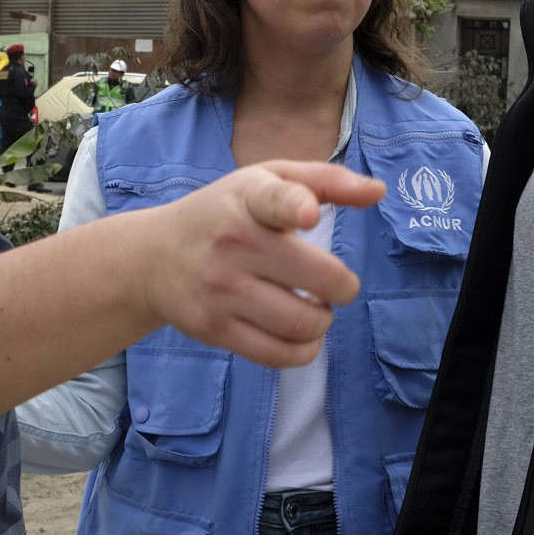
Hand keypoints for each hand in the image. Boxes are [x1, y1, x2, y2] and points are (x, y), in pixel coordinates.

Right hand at [136, 160, 383, 367]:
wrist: (154, 257)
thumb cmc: (225, 212)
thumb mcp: (267, 180)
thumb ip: (326, 181)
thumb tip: (379, 192)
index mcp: (248, 198)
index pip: (273, 201)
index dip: (295, 206)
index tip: (309, 215)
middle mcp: (232, 243)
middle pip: (317, 278)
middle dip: (342, 287)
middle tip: (333, 284)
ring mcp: (221, 289)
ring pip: (303, 322)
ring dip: (324, 320)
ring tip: (316, 308)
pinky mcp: (214, 327)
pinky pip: (278, 354)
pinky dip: (304, 350)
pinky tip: (301, 333)